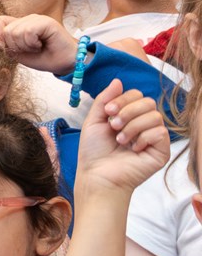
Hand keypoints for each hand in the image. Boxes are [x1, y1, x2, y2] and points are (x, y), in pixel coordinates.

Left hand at [0, 14, 79, 73]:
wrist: (62, 63)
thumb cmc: (43, 57)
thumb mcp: (17, 53)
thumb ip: (5, 43)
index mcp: (20, 24)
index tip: (12, 49)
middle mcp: (28, 19)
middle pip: (5, 31)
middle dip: (15, 47)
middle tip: (30, 49)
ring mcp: (37, 18)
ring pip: (15, 32)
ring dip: (25, 46)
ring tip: (37, 47)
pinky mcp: (46, 21)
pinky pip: (28, 32)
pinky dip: (32, 44)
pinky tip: (41, 45)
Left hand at [76, 80, 169, 194]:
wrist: (97, 176)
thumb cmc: (93, 152)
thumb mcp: (94, 121)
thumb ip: (105, 100)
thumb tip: (118, 80)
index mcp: (129, 116)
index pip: (137, 95)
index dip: (123, 100)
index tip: (108, 112)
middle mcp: (143, 125)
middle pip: (148, 102)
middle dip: (128, 111)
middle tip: (114, 126)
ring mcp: (153, 137)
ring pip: (155, 116)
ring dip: (133, 127)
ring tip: (120, 140)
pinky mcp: (162, 150)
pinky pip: (160, 132)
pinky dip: (143, 138)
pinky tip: (133, 149)